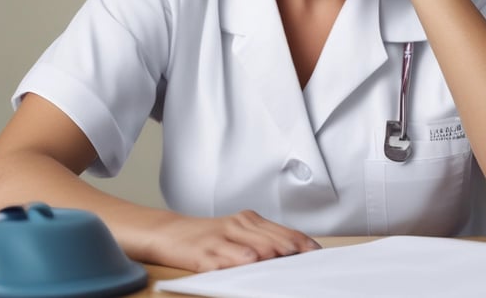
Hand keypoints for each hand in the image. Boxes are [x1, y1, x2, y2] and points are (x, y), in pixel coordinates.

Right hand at [144, 210, 319, 271]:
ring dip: (269, 257)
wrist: (169, 232)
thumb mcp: (237, 232)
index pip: (283, 232)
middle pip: (272, 241)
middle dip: (290, 252)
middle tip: (307, 263)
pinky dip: (237, 263)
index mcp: (249, 220)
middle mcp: (238, 226)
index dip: (301, 243)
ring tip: (283, 263)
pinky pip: (224, 261)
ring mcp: (221, 239)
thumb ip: (262, 240)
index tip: (316, 253)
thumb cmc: (207, 236)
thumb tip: (293, 252)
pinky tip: (247, 265)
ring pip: (252, 249)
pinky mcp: (203, 254)